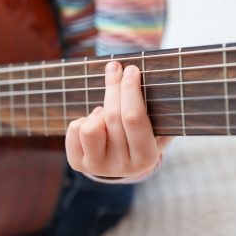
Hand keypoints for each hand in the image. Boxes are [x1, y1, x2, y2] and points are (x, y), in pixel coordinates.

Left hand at [65, 61, 172, 178]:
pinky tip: (96, 123)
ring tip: (106, 112)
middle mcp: (123, 167)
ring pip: (89, 129)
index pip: (134, 117)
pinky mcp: (78, 164)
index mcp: (147, 158)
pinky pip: (74, 130)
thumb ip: (162, 109)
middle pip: (112, 116)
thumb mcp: (157, 127)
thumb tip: (160, 76)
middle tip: (116, 67)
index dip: (130, 90)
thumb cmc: (142, 134)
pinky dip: (84, 119)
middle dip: (114, 87)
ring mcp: (98, 167)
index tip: (131, 69)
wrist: (122, 161)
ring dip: (98, 112)